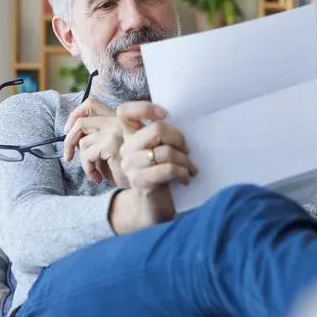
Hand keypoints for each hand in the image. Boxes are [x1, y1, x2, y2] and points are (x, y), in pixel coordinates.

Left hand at [63, 99, 125, 185]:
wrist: (147, 180)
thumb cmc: (130, 167)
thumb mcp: (114, 148)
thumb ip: (98, 137)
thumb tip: (73, 138)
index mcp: (119, 118)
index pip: (91, 104)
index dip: (75, 115)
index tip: (68, 130)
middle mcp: (118, 120)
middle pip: (81, 122)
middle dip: (70, 140)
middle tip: (69, 156)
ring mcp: (115, 130)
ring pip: (83, 143)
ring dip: (85, 162)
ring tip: (95, 172)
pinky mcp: (112, 144)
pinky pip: (87, 156)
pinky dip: (88, 169)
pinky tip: (98, 177)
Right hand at [108, 101, 197, 233]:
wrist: (153, 209)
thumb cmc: (162, 177)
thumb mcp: (161, 152)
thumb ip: (163, 137)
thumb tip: (187, 119)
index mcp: (131, 137)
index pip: (125, 111)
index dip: (145, 108)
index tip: (165, 114)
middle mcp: (126, 149)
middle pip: (156, 129)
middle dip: (179, 139)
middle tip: (187, 152)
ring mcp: (131, 165)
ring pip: (166, 151)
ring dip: (186, 161)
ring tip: (191, 169)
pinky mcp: (141, 181)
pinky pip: (168, 169)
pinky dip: (183, 173)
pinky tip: (186, 179)